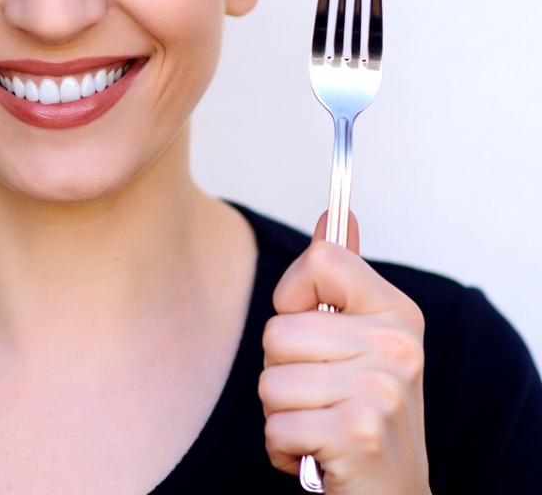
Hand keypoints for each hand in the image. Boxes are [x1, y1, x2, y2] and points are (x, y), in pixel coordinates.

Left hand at [258, 213, 429, 493]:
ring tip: (319, 422)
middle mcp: (397, 348)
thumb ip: (343, 277)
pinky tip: (317, 453)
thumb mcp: (367, 340)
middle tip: (321, 395)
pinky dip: (283, 447)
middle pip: (277, 329)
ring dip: (281, 411)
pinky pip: (274, 425)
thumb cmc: (369, 413)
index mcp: (397, 313)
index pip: (321, 259)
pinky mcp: (356, 435)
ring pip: (269, 379)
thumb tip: (334, 214)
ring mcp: (380, 392)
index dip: (294, 294)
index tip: (310, 322)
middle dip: (282, 369)